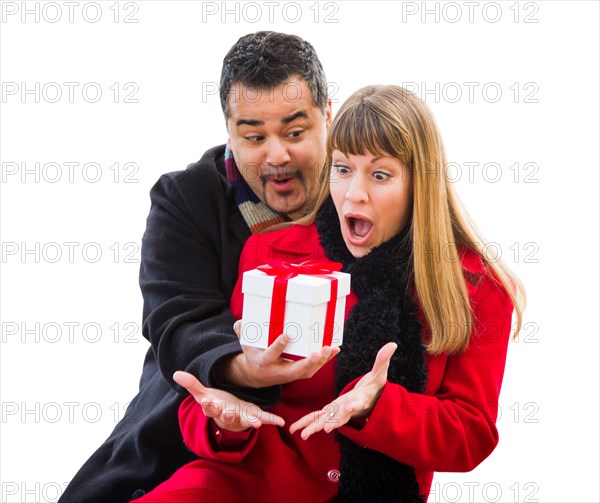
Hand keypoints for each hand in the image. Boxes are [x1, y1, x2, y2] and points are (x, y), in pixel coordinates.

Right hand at [174, 371, 284, 431]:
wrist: (229, 414)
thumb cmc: (216, 403)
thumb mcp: (203, 393)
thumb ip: (192, 384)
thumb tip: (175, 373)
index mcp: (215, 408)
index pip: (209, 407)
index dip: (208, 406)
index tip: (206, 403)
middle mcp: (228, 415)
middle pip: (227, 416)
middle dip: (228, 415)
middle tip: (229, 412)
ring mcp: (242, 416)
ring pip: (245, 419)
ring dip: (250, 421)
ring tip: (256, 424)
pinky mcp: (253, 415)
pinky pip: (263, 418)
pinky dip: (272, 420)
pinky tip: (281, 422)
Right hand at [215, 320, 340, 388]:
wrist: (256, 374)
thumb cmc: (253, 353)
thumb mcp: (245, 343)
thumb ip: (242, 331)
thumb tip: (241, 321)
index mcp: (264, 362)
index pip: (271, 355)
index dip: (278, 346)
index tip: (286, 335)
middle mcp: (278, 371)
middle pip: (295, 369)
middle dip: (308, 362)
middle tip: (319, 351)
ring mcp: (290, 374)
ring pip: (308, 371)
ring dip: (321, 361)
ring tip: (331, 348)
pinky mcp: (299, 373)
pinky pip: (314, 369)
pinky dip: (325, 360)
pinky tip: (334, 349)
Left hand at [289, 342, 396, 439]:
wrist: (370, 401)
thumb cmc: (374, 388)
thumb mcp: (379, 373)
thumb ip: (383, 360)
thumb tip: (393, 344)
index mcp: (359, 400)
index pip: (356, 403)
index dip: (352, 406)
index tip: (349, 408)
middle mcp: (347, 410)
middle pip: (339, 417)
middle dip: (332, 423)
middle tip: (324, 429)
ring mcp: (338, 412)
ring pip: (325, 420)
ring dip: (314, 427)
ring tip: (303, 435)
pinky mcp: (330, 412)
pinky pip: (317, 418)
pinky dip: (307, 422)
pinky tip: (295, 429)